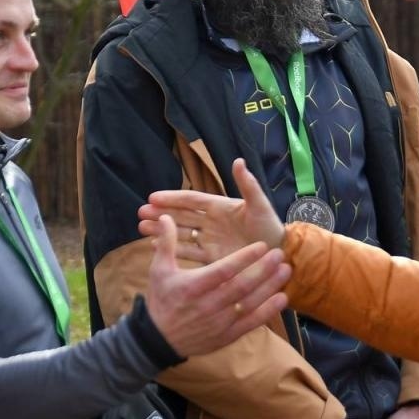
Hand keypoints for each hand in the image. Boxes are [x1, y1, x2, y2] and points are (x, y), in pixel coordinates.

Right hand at [139, 158, 284, 263]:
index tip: (152, 197)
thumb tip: (238, 161)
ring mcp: (210, 240)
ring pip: (181, 233)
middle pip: (181, 216)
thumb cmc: (270, 226)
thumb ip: (248, 185)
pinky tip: (156, 247)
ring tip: (142, 229)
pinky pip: (189, 252)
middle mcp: (211, 222)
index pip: (190, 200)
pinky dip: (173, 249)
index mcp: (219, 207)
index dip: (172, 198)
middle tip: (140, 213)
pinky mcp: (212, 258)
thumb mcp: (259, 205)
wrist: (278, 254)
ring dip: (162, 230)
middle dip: (160, 214)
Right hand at [143, 213, 289, 357]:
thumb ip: (167, 243)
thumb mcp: (159, 270)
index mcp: (194, 286)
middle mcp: (209, 304)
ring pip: (251, 302)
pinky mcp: (228, 335)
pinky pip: (252, 323)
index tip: (261, 246)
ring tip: (286, 271)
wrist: (159, 340)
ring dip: (270, 286)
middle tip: (280, 254)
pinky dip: (268, 311)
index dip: (244, 258)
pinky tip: (282, 298)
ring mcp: (220, 322)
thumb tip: (167, 217)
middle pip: (242, 285)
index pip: (224, 270)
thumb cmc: (162, 300)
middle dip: (263, 269)